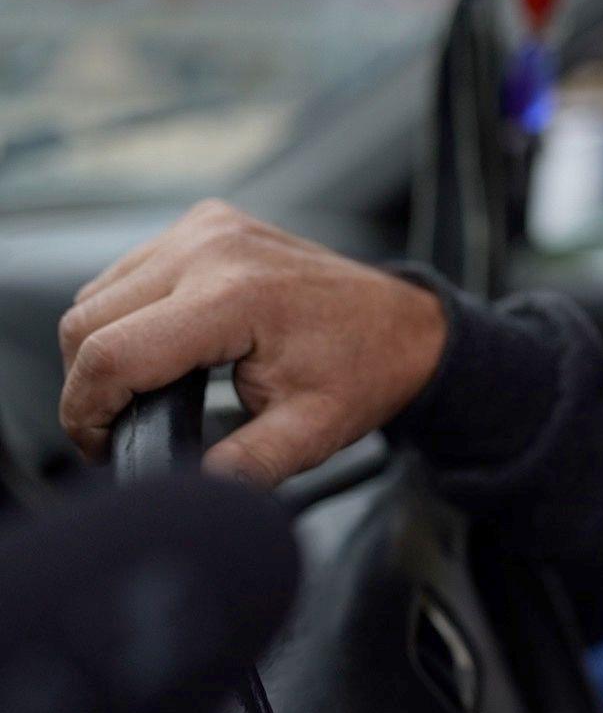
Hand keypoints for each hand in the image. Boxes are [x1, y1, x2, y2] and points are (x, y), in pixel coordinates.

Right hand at [58, 201, 446, 486]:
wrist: (406, 325)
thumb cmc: (365, 372)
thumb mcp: (310, 434)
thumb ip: (243, 466)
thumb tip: (187, 490)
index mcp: (235, 295)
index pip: (111, 354)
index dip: (87, 413)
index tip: (105, 448)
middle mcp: (212, 248)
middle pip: (88, 321)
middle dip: (92, 386)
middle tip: (125, 428)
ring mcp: (207, 227)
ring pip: (98, 294)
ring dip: (106, 347)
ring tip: (149, 390)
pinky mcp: (206, 222)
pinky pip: (128, 271)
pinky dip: (128, 313)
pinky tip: (167, 345)